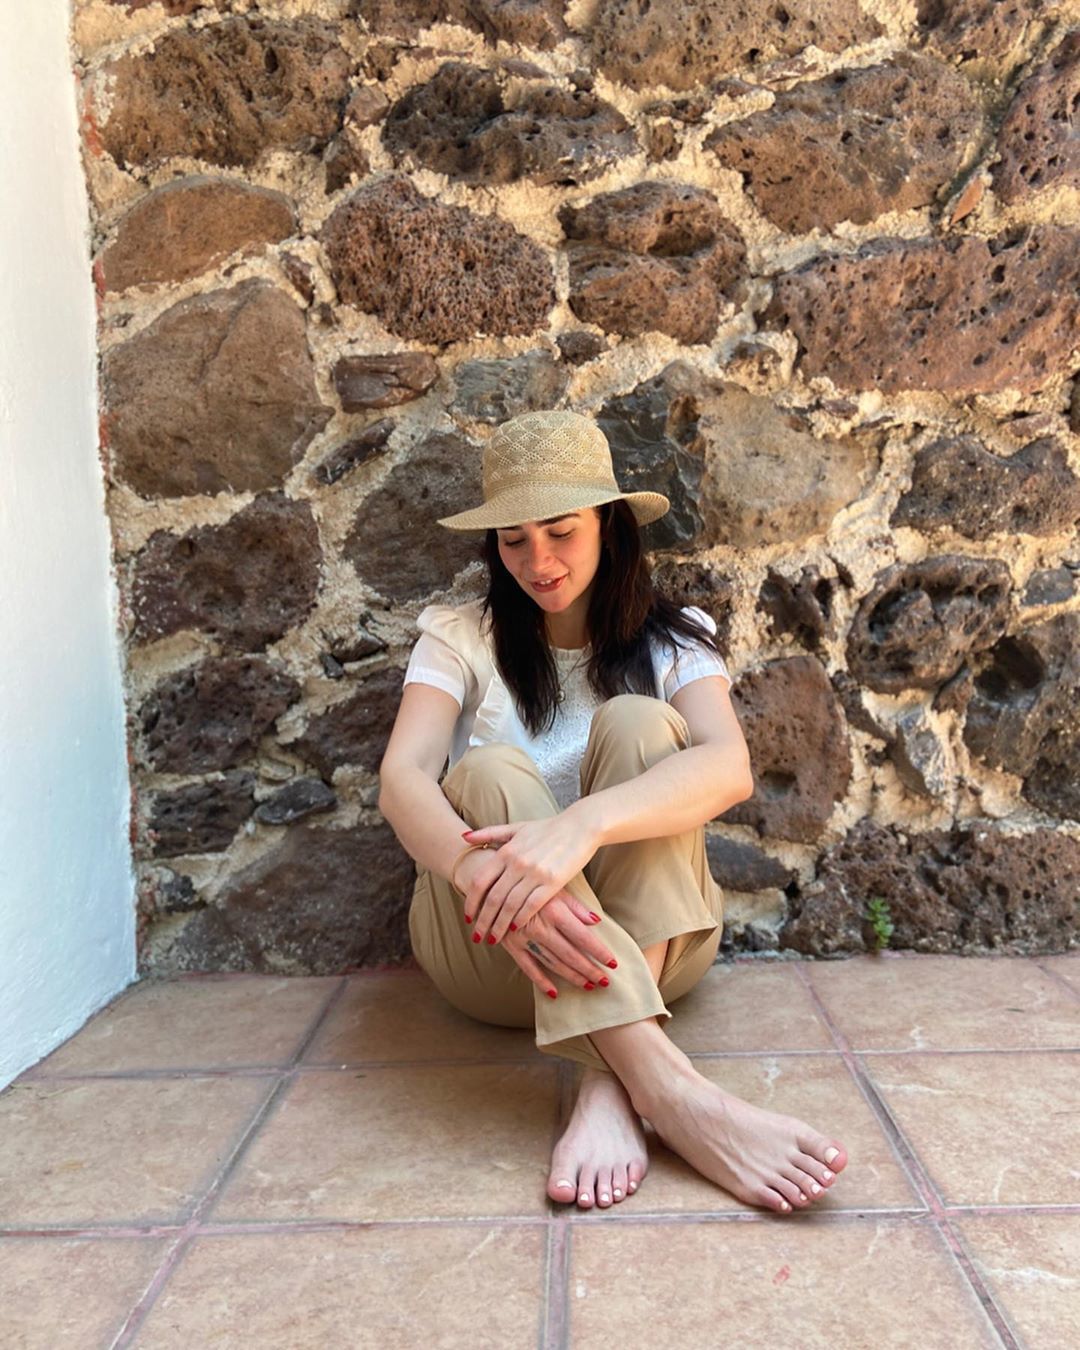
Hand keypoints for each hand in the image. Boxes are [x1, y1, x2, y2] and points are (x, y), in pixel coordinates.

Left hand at [460, 805, 601, 942]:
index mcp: (506, 851)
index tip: (468, 917)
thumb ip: (489, 833)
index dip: (471, 902)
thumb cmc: (547, 828)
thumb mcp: (516, 828)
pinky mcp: (553, 882)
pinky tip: (515, 929)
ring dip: (499, 925)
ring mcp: (534, 873)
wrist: (580, 826)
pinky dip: (520, 919)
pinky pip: (531, 905)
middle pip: (492, 898)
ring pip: (510, 906)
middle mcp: (517, 863)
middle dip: (482, 921)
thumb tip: (463, 837)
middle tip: (477, 936)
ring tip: (494, 939)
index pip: (479, 882)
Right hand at [501, 893, 617, 997]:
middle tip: (605, 982)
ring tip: (588, 985)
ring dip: (572, 976)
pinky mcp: (510, 945)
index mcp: (553, 910)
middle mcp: (539, 927)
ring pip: (553, 963)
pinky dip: (541, 981)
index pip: (582, 937)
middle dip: (589, 970)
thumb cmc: (529, 882)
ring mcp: (523, 938)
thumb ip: (575, 905)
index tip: (613, 963)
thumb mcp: (553, 886)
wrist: (493, 883)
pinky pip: (528, 968)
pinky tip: (555, 993)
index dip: (599, 951)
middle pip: (570, 954)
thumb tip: (596, 921)